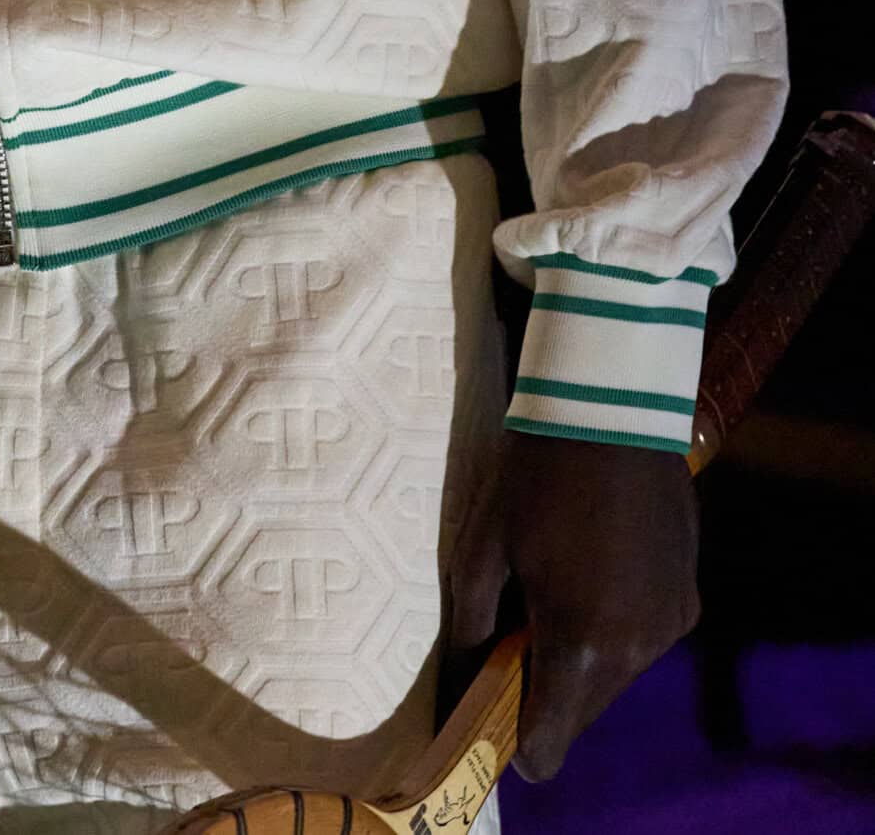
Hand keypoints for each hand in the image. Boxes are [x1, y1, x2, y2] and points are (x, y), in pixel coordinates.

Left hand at [498, 433, 700, 780]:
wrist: (613, 411)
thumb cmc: (534, 477)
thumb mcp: (481, 547)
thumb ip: (471, 623)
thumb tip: (465, 673)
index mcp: (581, 645)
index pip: (549, 744)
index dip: (520, 743)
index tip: (499, 714)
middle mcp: (636, 651)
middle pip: (584, 711)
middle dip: (550, 689)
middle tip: (520, 633)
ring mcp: (670, 626)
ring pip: (617, 676)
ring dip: (587, 657)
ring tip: (560, 592)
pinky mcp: (690, 600)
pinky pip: (645, 639)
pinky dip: (619, 627)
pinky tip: (598, 574)